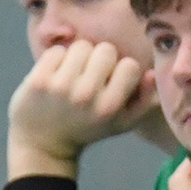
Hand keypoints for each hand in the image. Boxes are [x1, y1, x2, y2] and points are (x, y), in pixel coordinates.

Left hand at [8, 40, 157, 179]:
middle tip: (91, 74)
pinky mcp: (38, 80)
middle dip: (100, 58)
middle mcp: (86, 95)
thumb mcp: (123, 123)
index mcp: (110, 106)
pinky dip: (57, 58)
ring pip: (81, 46)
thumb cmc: (89, 128)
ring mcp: (60, 86)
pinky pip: (57, 51)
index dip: (122, 69)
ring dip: (79, 56)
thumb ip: (144, 100)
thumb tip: (151, 73)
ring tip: (74, 73)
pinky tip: (57, 73)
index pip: (130, 65)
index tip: (112, 80)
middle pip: (106, 49)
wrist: (44, 143)